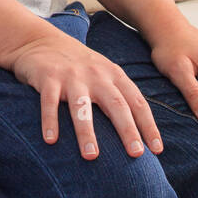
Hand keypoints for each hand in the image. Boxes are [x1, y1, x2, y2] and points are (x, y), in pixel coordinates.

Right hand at [10, 31, 163, 159]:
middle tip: (136, 154)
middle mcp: (96, 75)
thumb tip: (138, 134)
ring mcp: (71, 76)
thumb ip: (118, 96)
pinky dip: (50, 120)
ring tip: (91, 156)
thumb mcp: (102, 74)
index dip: (148, 125)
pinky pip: (49, 102)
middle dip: (127, 130)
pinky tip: (51, 140)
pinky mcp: (48, 77)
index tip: (157, 149)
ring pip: (82, 106)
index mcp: (113, 75)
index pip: (136, 102)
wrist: (40, 40)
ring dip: (87, 132)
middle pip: (116, 104)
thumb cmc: (77, 66)